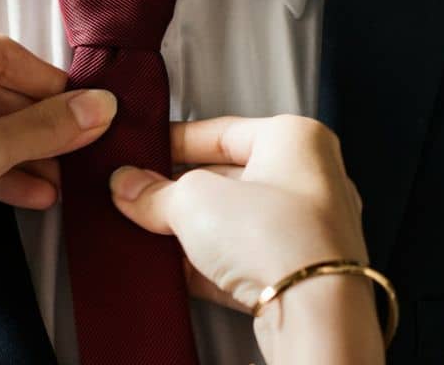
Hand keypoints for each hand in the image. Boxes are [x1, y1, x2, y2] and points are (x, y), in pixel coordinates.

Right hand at [108, 116, 382, 364]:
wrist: (314, 312)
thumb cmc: (275, 236)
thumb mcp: (194, 200)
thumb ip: (156, 191)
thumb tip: (129, 186)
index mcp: (295, 138)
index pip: (222, 130)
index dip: (175, 143)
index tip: (141, 157)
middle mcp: (312, 178)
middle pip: (230, 177)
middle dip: (181, 192)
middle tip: (140, 200)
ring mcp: (311, 228)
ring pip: (239, 222)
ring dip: (194, 231)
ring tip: (152, 235)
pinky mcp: (303, 272)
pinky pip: (249, 259)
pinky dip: (214, 264)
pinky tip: (178, 272)